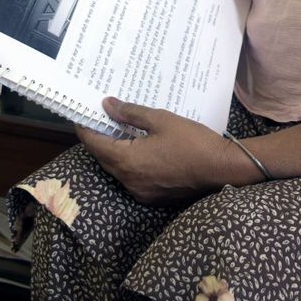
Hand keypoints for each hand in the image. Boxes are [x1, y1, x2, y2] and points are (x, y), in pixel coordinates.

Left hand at [76, 97, 238, 202]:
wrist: (220, 168)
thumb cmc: (191, 140)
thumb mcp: (161, 119)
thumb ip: (131, 113)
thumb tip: (107, 105)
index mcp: (127, 160)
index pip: (95, 145)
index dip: (85, 129)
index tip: (81, 115)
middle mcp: (129, 180)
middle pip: (104, 159)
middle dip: (98, 139)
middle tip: (98, 119)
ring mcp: (140, 191)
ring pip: (117, 169)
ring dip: (113, 151)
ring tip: (116, 130)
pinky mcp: (152, 196)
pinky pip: (131, 177)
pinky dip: (128, 162)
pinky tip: (137, 147)